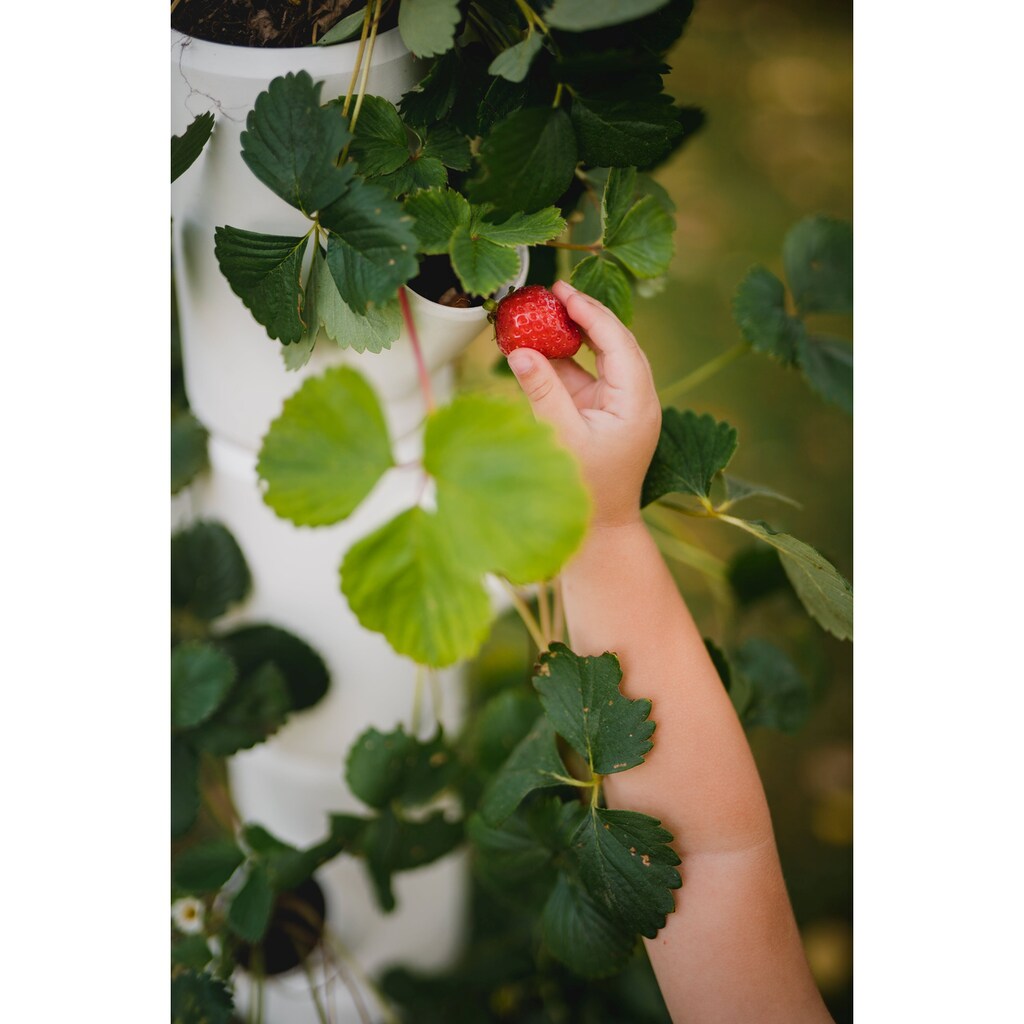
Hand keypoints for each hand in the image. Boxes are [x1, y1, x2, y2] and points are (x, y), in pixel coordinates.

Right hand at [505, 280, 661, 528]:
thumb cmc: (585, 491)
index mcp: (636, 403)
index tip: (563, 292)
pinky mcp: (602, 414)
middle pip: (615, 343)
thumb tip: (518, 350)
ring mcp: (619, 406)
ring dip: (571, 337)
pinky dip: (562, 362)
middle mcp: (635, 399)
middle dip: (585, 316)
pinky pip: (584, 378)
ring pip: (600, 358)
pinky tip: (536, 347)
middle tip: (554, 292)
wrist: (599, 532)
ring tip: (540, 313)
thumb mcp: (560, 438)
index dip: (592, 313)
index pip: (619, 344)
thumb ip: (541, 391)